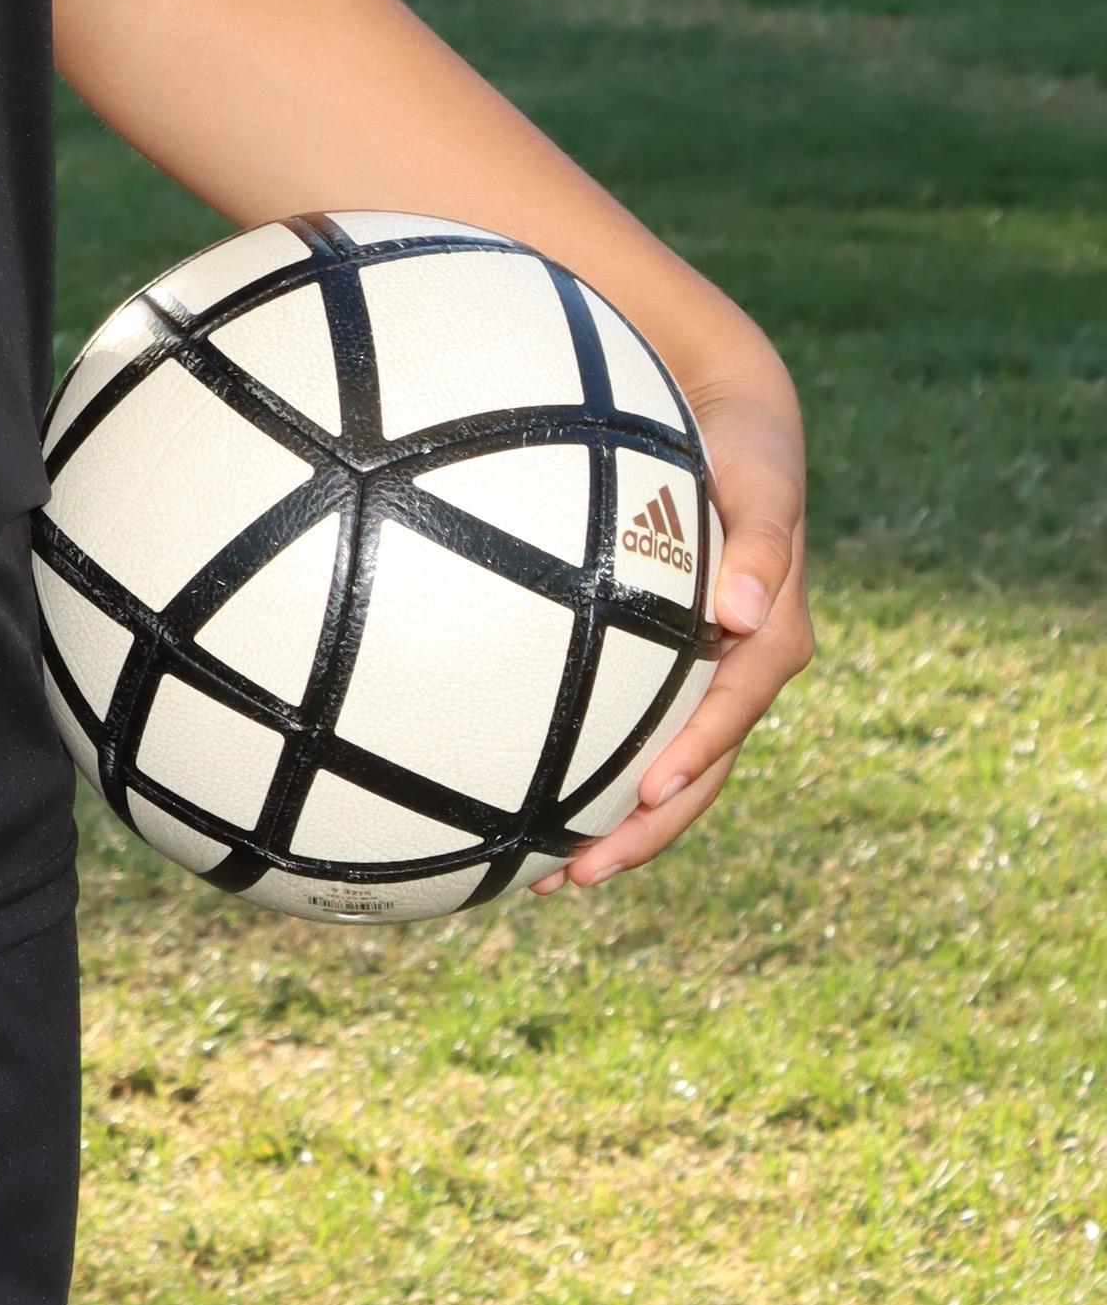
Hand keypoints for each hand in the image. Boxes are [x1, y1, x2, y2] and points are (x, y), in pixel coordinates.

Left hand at [540, 342, 811, 890]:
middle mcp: (740, 673)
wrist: (737, 426)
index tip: (647, 793)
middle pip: (699, 775)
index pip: (731, 713)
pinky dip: (599, 778)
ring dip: (620, 829)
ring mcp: (707, 678)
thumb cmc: (748, 452)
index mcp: (771, 640)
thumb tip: (746, 614)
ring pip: (669, 774)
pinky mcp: (673, 670)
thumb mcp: (762, 481)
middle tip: (575, 876)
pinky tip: (534, 807)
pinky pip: (637, 736)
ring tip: (548, 878)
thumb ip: (763, 541)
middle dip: (645, 832)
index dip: (694, 756)